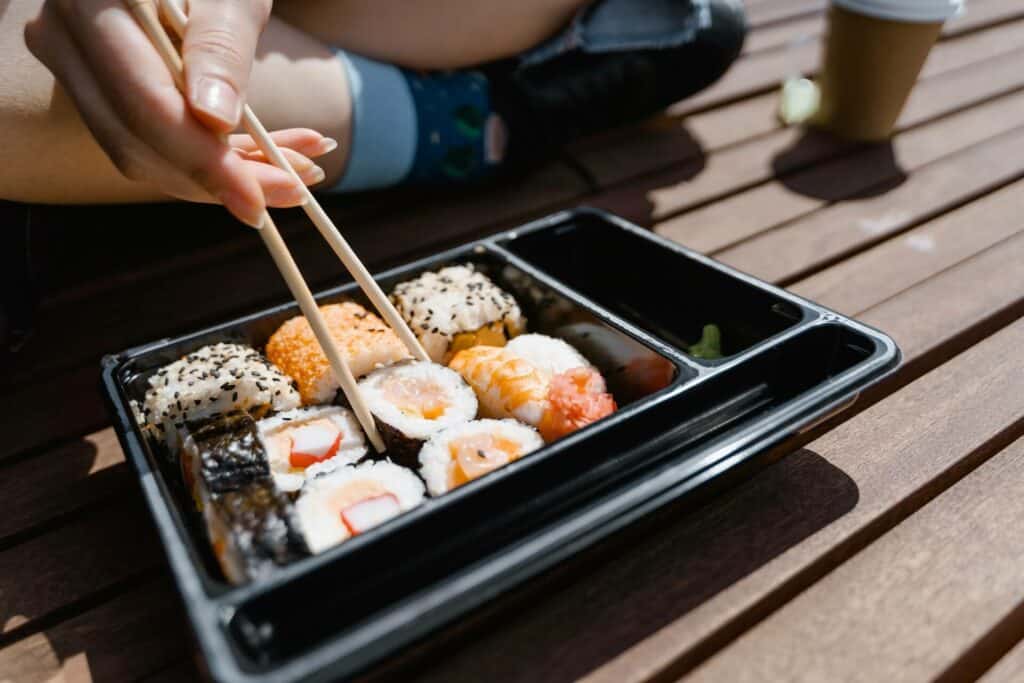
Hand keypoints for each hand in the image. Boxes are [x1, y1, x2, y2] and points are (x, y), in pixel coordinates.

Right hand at [25, 0, 325, 226]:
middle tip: (296, 188)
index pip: (145, 106)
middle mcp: (64, 35)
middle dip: (220, 179)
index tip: (259, 201)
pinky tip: (270, 155)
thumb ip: (220, 46)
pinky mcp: (96, 83)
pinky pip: (148, 138)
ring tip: (297, 169)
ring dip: (222, 174)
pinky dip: (210, 155)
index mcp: (89, 1)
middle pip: (138, 141)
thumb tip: (213, 120)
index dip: (204, 162)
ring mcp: (73, 62)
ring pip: (143, 151)